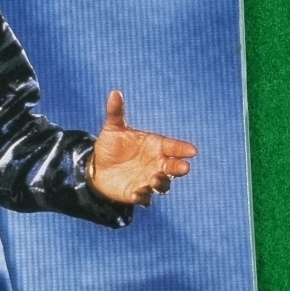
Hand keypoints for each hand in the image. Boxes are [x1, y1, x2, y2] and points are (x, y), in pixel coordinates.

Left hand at [88, 90, 196, 206]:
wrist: (97, 167)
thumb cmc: (112, 145)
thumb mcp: (113, 128)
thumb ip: (116, 112)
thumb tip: (115, 92)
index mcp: (156, 146)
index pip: (174, 147)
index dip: (183, 149)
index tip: (192, 151)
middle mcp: (156, 164)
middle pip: (174, 167)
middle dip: (179, 168)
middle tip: (183, 167)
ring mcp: (148, 179)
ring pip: (162, 184)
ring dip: (161, 183)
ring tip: (155, 179)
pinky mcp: (137, 193)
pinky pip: (144, 198)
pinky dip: (143, 197)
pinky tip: (138, 193)